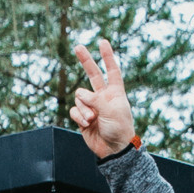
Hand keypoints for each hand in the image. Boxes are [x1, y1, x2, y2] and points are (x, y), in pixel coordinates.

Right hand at [67, 36, 136, 161]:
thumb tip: (80, 95)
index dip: (108, 56)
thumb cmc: (119, 129)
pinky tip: (87, 124)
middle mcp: (103, 97)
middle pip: (93, 75)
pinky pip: (74, 110)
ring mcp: (92, 106)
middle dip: (86, 61)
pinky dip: (79, 117)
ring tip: (93, 119)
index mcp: (115, 93)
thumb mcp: (111, 110)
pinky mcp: (82, 117)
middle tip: (78, 46)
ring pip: (79, 97)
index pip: (112, 70)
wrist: (113, 150)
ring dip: (84, 108)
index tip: (103, 42)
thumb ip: (96, 99)